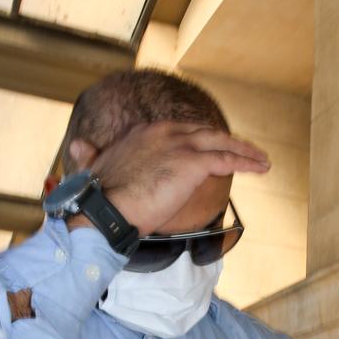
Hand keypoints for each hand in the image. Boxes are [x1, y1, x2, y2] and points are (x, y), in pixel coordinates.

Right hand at [69, 121, 269, 235]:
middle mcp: (166, 132)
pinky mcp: (193, 163)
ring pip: (222, 143)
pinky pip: (228, 160)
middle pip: (206, 133)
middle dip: (229, 142)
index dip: (201, 141)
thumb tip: (77, 146)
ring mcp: (181, 145)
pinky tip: (260, 169)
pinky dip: (247, 162)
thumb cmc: (98, 197)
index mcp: (146, 132)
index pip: (183, 131)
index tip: (213, 149)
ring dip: (245, 151)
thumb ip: (90, 154)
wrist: (104, 207)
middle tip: (246, 151)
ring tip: (262, 161)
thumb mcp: (93, 167)